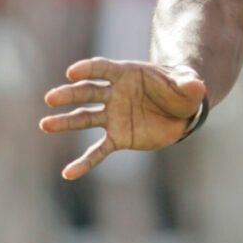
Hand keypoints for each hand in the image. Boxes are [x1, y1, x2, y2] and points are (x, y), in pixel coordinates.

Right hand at [40, 57, 207, 179]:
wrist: (181, 110)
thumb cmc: (182, 89)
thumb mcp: (190, 85)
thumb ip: (190, 84)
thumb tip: (197, 85)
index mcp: (127, 74)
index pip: (103, 68)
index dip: (88, 68)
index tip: (72, 73)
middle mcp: (114, 94)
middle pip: (87, 92)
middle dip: (69, 94)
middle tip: (51, 98)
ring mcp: (113, 116)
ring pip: (85, 118)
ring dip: (66, 122)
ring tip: (45, 124)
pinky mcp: (118, 137)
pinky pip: (98, 151)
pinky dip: (84, 162)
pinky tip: (68, 174)